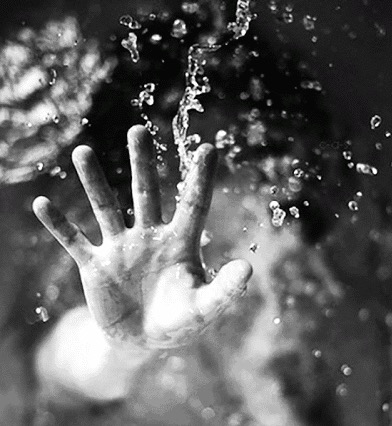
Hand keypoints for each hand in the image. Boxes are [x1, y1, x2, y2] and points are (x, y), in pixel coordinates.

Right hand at [33, 125, 251, 349]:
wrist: (144, 339)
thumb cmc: (180, 321)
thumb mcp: (205, 307)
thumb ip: (225, 289)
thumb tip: (248, 269)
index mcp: (180, 243)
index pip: (193, 204)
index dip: (201, 178)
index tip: (209, 148)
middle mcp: (149, 236)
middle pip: (145, 193)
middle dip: (142, 163)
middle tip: (137, 130)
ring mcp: (120, 248)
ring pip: (105, 207)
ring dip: (94, 181)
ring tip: (82, 152)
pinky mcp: (95, 266)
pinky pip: (73, 240)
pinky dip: (58, 224)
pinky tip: (41, 203)